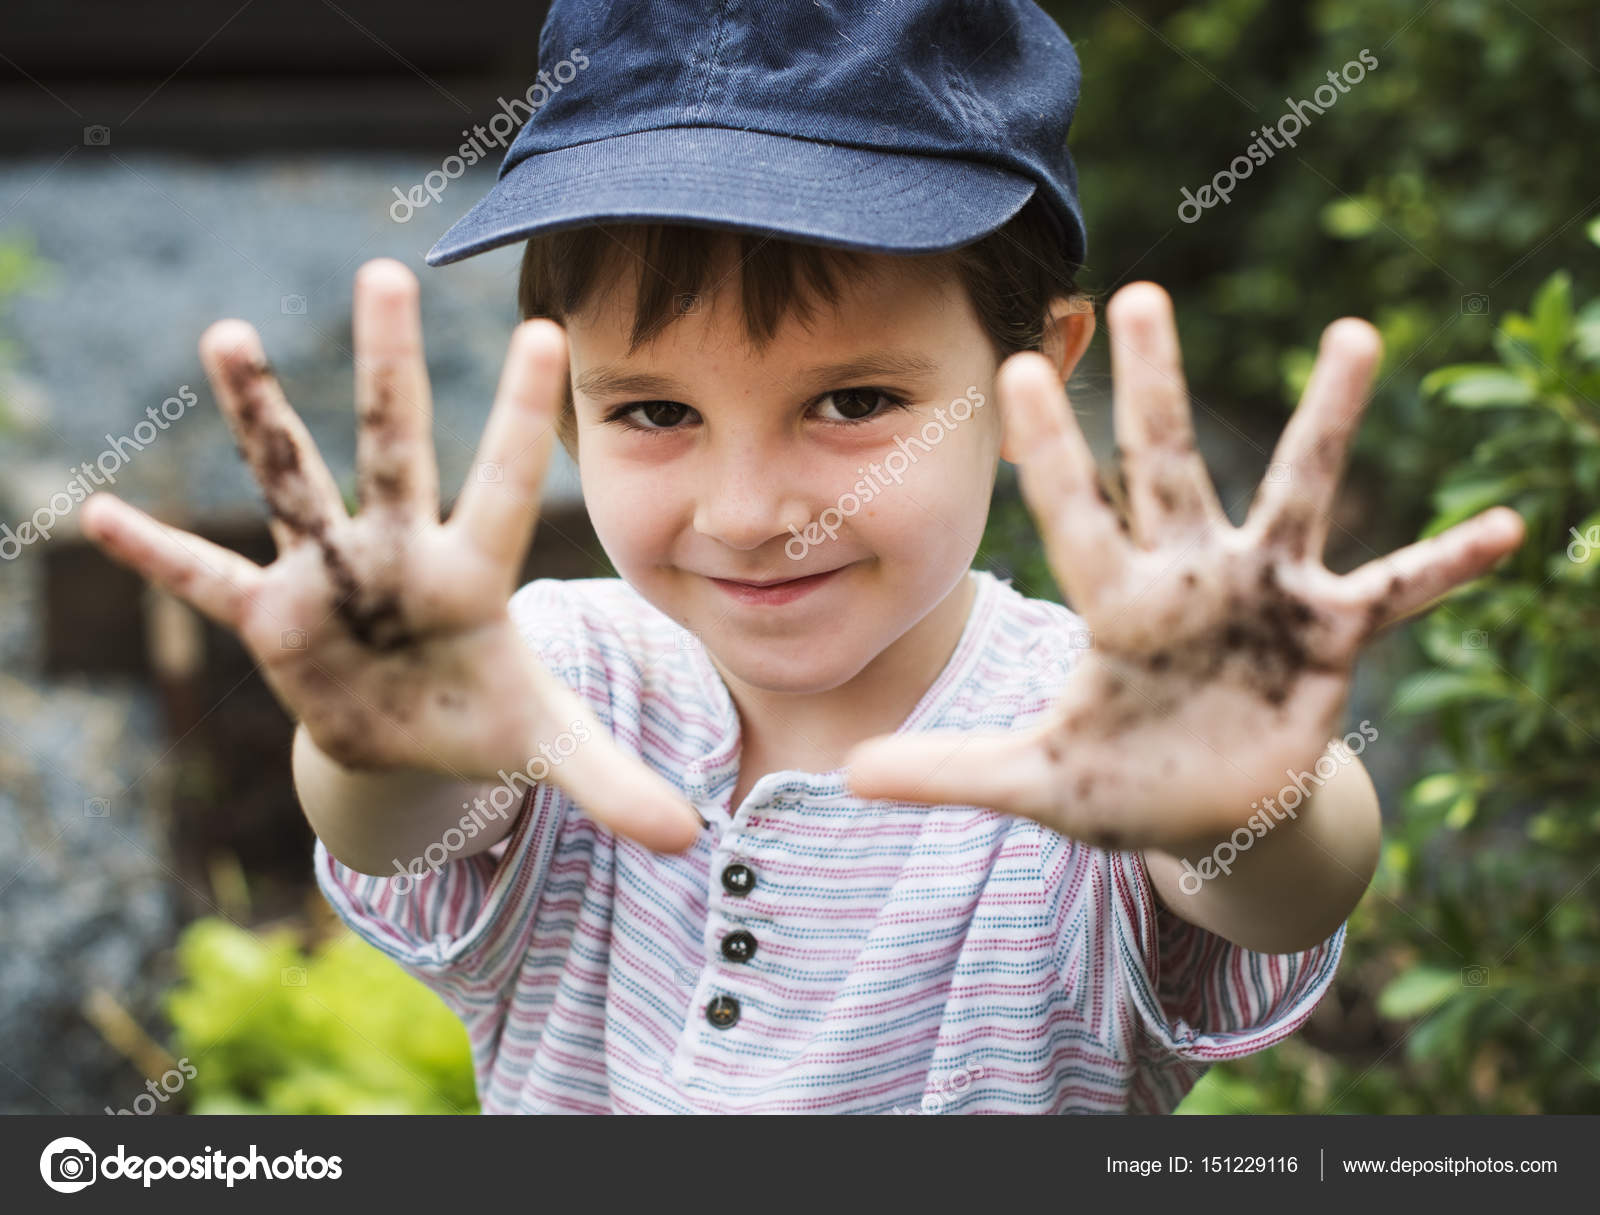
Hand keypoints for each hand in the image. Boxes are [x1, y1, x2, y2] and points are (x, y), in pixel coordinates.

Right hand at [82, 259, 700, 851]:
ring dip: (261, 416)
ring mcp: (331, 577)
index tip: (543, 331)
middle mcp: (399, 554)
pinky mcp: (273, 617)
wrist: (407, 736)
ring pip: (290, 483)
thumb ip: (613, 783)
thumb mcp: (547, 749)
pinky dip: (159, 557)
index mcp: (473, 576)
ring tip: (228, 332)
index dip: (519, 418)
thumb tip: (691, 840)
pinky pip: (206, 582)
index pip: (502, 486)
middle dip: (391, 368)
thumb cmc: (482, 718)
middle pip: (396, 448)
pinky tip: (96, 517)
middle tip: (386, 271)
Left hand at [845, 282, 1523, 852]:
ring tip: (1355, 332)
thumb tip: (846, 776)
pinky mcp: (1327, 634)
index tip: (1015, 364)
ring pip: (1295, 490)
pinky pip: (1395, 591)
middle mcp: (1188, 576)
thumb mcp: (1036, 782)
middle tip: (1138, 293)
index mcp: (1115, 603)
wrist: (1206, 810)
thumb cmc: (1119, 780)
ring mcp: (1262, 596)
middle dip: (1157, 387)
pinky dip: (1445, 566)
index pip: (1075, 511)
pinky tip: (1506, 528)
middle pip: (1169, 465)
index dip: (1049, 448)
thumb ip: (951, 773)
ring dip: (1325, 419)